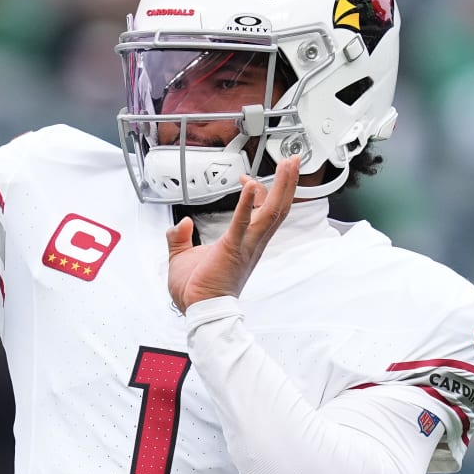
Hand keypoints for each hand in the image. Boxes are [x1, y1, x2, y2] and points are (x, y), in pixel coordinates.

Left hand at [164, 156, 300, 311]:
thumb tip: (182, 223)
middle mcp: (251, 244)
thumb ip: (180, 238)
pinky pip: (243, 223)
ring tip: (289, 166)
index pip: (259, 213)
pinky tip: (250, 185)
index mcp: (243, 244)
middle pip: (276, 208)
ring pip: (270, 212)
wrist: (200, 311)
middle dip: (286, 184)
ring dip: (281, 187)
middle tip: (293, 161)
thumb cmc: (196, 291)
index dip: (258, 193)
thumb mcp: (182, 258)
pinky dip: (247, 204)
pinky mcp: (233, 249)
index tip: (248, 178)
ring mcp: (245, 246)